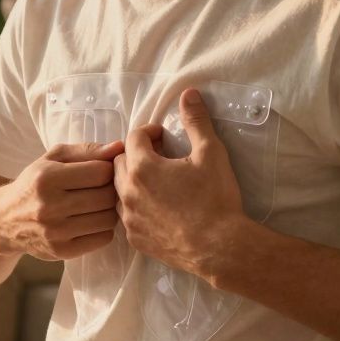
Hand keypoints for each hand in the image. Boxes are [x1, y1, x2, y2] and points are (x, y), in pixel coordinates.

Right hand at [0, 141, 123, 260]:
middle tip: (102, 189)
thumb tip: (119, 148)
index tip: (102, 172)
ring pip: (108, 218)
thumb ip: (87, 151)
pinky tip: (90, 222)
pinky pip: (103, 238)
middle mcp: (49, 206)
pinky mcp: (61, 251)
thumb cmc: (34, 183)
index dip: (108, 169)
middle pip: (106, 196)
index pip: (101, 172)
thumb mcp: (53, 159)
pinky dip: (103, 229)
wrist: (3, 221)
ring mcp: (55, 232)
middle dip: (110, 190)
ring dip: (108, 210)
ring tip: (96, 205)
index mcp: (46, 177)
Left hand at [114, 88, 247, 278]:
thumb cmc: (215, 198)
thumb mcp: (210, 153)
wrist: (220, 247)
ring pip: (119, 191)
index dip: (150, 132)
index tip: (165, 137)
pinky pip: (127, 216)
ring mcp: (129, 218)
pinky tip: (158, 208)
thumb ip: (196, 121)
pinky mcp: (135, 238)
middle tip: (160, 157)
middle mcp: (128, 192)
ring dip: (133, 182)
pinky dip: (137, 207)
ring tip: (158, 183)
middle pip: (119, 163)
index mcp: (142, 167)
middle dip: (136, 154)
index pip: (133, 137)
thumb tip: (189, 94)